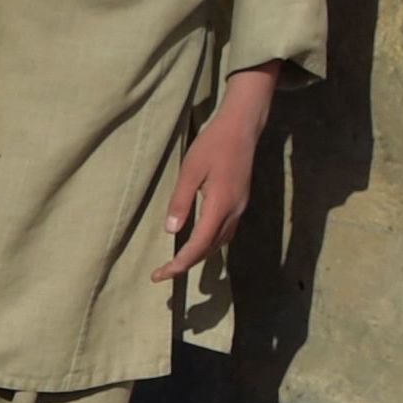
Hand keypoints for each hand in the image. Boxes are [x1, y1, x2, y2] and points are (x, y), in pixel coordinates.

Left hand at [160, 75, 275, 279]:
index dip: (179, 264)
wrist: (242, 127)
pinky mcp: (240, 202)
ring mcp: (240, 207)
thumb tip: (172, 231)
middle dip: (186, 265)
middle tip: (161, 274)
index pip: (198, 245)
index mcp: (220, 205)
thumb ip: (181, 201)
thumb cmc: (213, 144)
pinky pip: (225, 232)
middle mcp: (234, 211)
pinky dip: (209, 244)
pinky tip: (197, 244)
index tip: (160, 275)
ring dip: (198, 256)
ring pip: (219, 243)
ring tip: (176, 264)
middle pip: (209, 249)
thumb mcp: (191, 170)